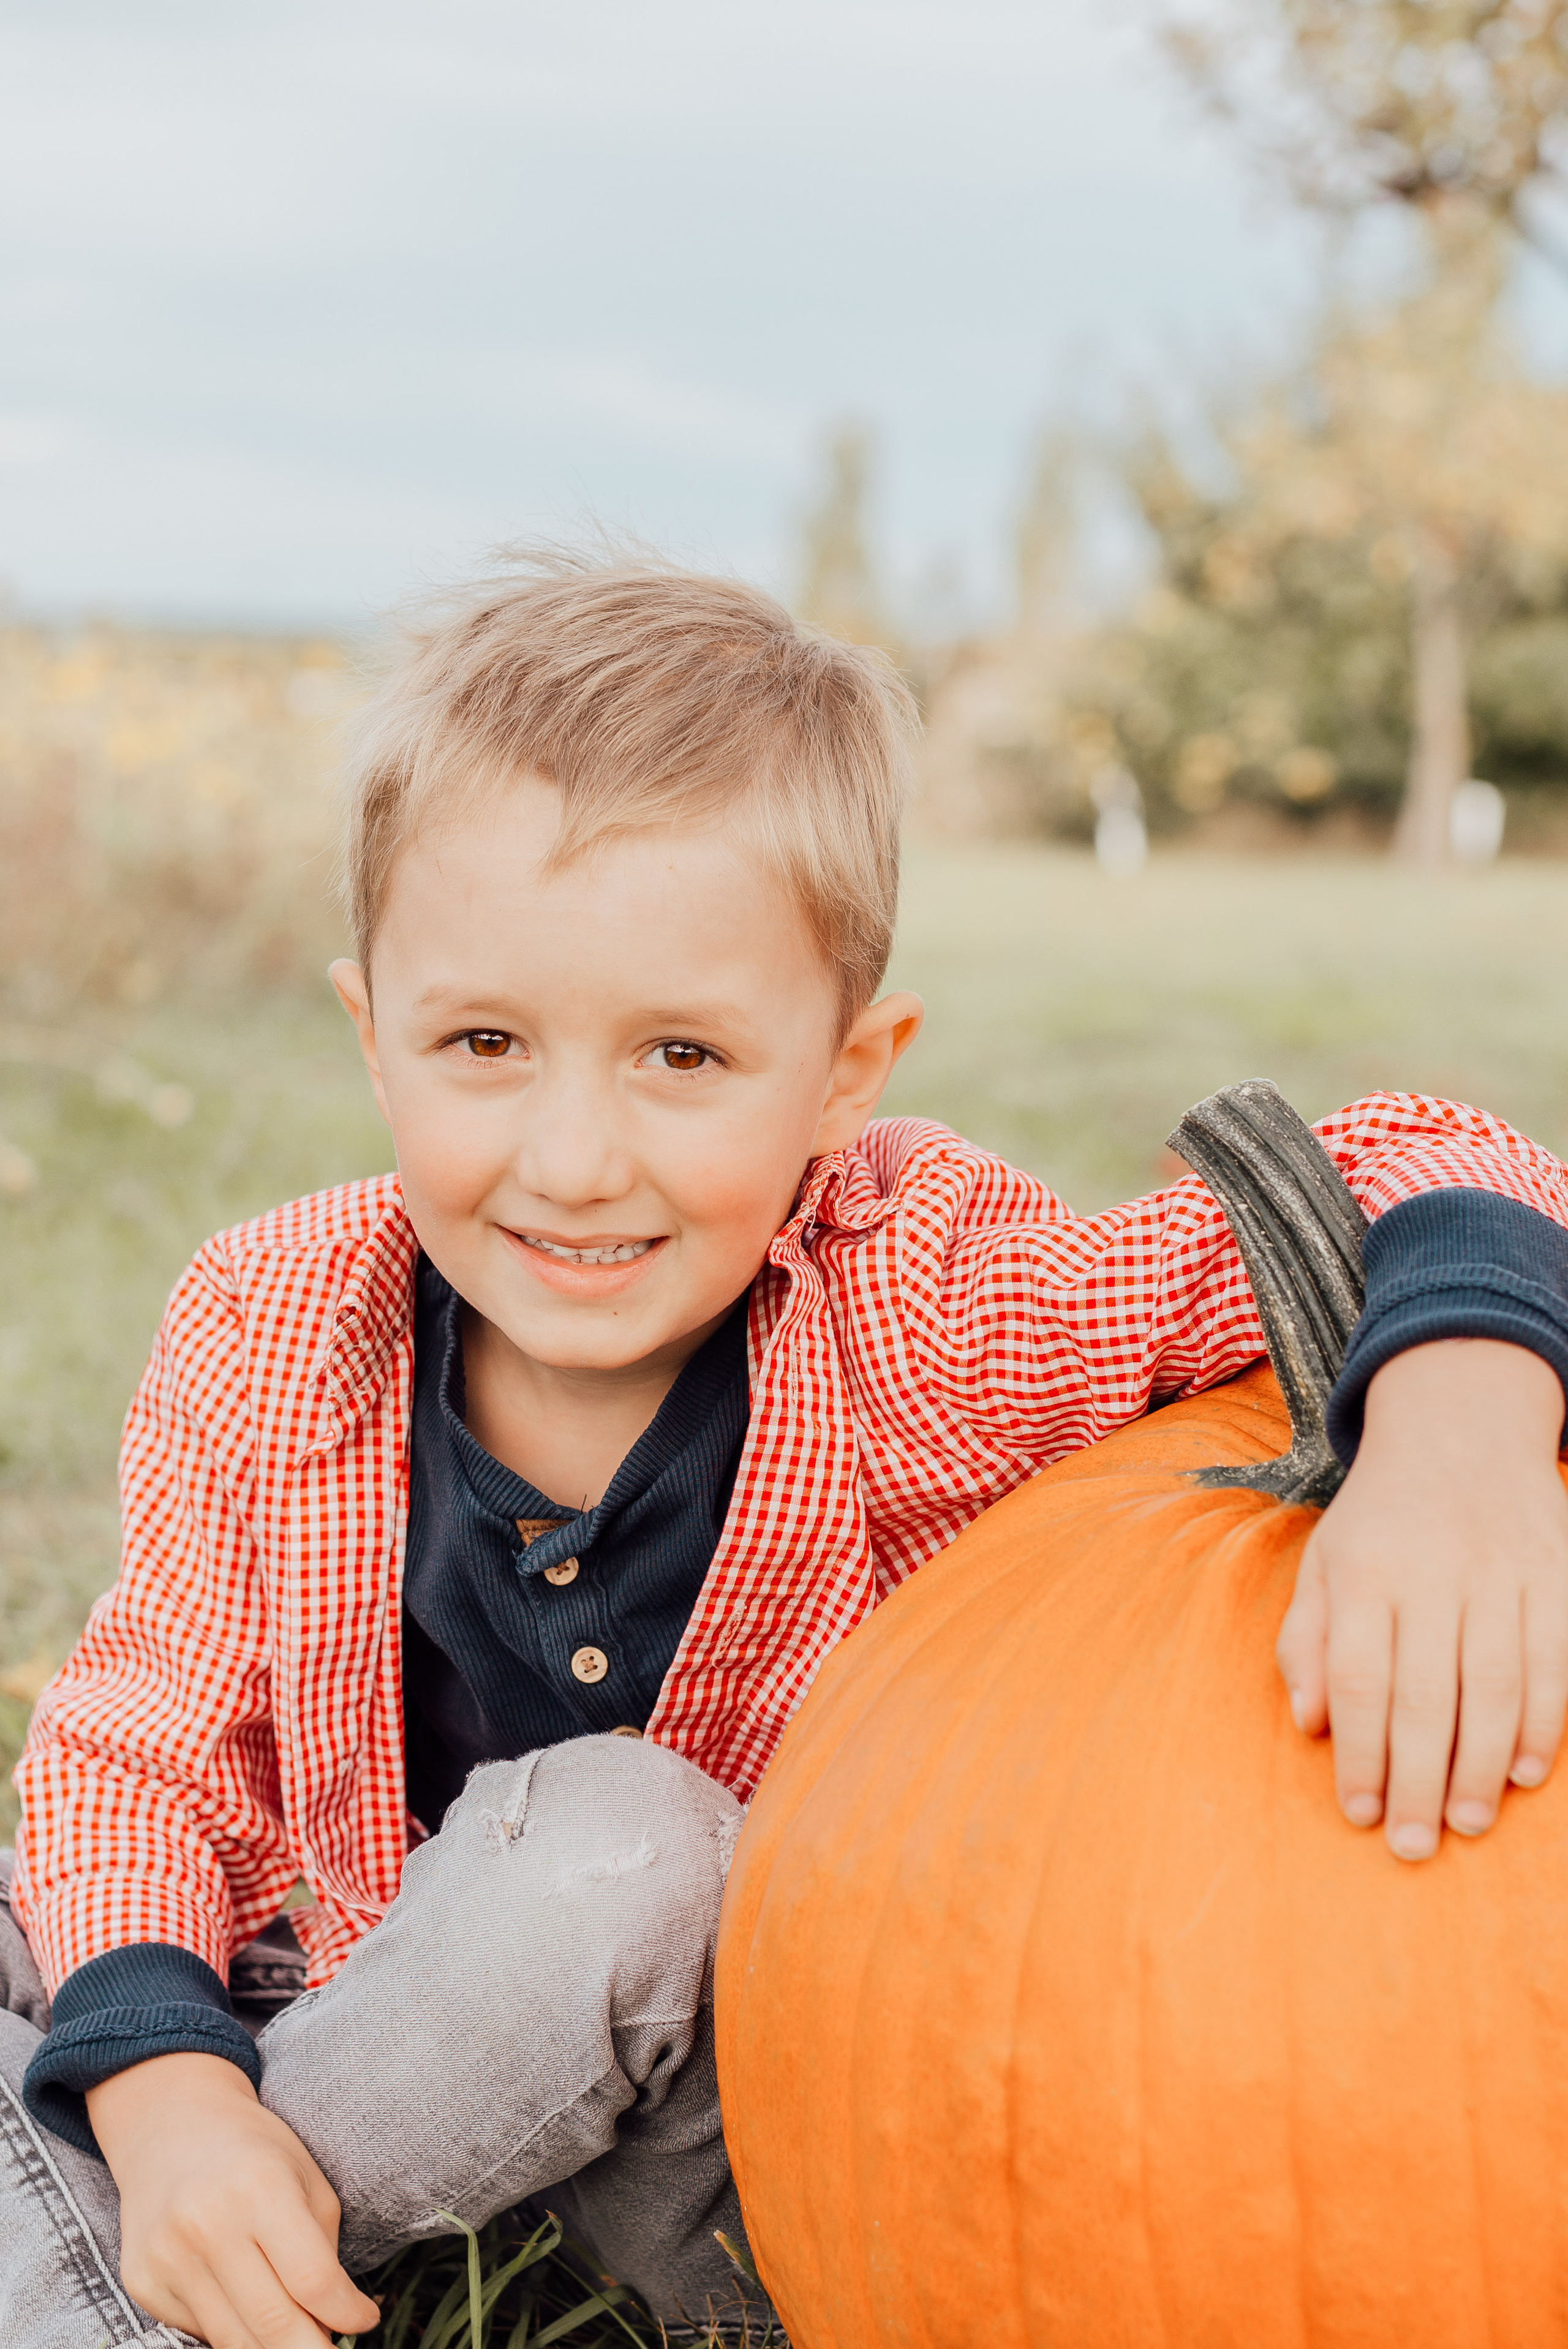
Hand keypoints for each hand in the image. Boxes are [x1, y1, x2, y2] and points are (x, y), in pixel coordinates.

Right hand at [87, 2051, 379, 2346]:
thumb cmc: (252, 2152)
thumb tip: (332, 2323)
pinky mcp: (142, 2283)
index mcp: (260, 2188)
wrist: (168, 2127)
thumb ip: (322, 2249)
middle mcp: (207, 2225)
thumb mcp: (305, 2177)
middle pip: (273, 2324)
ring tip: (299, 2337)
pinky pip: (199, 2330)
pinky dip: (233, 2331)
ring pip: (234, 2341)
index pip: (312, 2279)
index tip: (364, 2320)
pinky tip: (248, 2309)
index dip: (346, 2313)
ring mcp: (168, 2258)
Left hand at [1276, 1338, 1567, 1860]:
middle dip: (1418, 1780)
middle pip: (1426, 1694)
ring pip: (1496, 1685)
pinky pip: (1554, 1659)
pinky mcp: (1553, 1572)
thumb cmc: (1381, 1515)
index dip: (1359, 1754)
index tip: (1357, 1814)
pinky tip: (1527, 1773)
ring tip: (1467, 1824)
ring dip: (1482, 1766)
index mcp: (1364, 1569)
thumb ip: (1309, 1640)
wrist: (1460, 1424)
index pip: (1360, 1678)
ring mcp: (1500, 1571)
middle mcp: (1433, 1571)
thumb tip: (1310, 1723)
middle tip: (1412, 1845)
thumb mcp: (1323, 1560)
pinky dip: (1544, 1722)